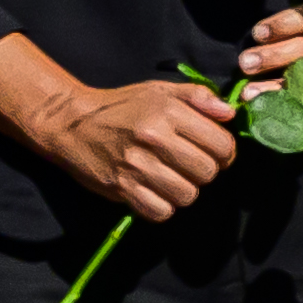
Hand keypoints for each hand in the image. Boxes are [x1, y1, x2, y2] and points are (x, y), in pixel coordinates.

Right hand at [30, 76, 238, 222]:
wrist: (72, 123)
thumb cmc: (121, 107)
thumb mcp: (159, 90)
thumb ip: (198, 96)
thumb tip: (230, 114)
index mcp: (168, 112)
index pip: (221, 145)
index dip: (224, 152)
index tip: (212, 152)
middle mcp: (154, 138)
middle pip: (207, 173)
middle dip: (205, 172)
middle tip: (190, 166)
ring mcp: (137, 166)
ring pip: (187, 195)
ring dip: (184, 190)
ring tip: (172, 179)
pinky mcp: (122, 188)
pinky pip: (161, 212)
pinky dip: (162, 206)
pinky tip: (156, 192)